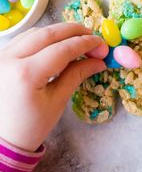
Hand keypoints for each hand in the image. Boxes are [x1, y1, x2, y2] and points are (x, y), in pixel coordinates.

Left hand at [0, 23, 105, 151]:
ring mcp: (1, 56)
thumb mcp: (57, 102)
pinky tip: (57, 43)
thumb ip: (77, 75)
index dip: (85, 44)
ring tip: (78, 39)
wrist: (2, 140)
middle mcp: (9, 59)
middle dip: (73, 31)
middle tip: (93, 36)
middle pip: (47, 34)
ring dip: (58, 32)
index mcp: (26, 74)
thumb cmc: (30, 126)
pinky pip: (24, 39)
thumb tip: (99, 60)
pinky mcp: (0, 57)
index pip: (62, 49)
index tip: (101, 44)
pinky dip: (43, 37)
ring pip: (35, 32)